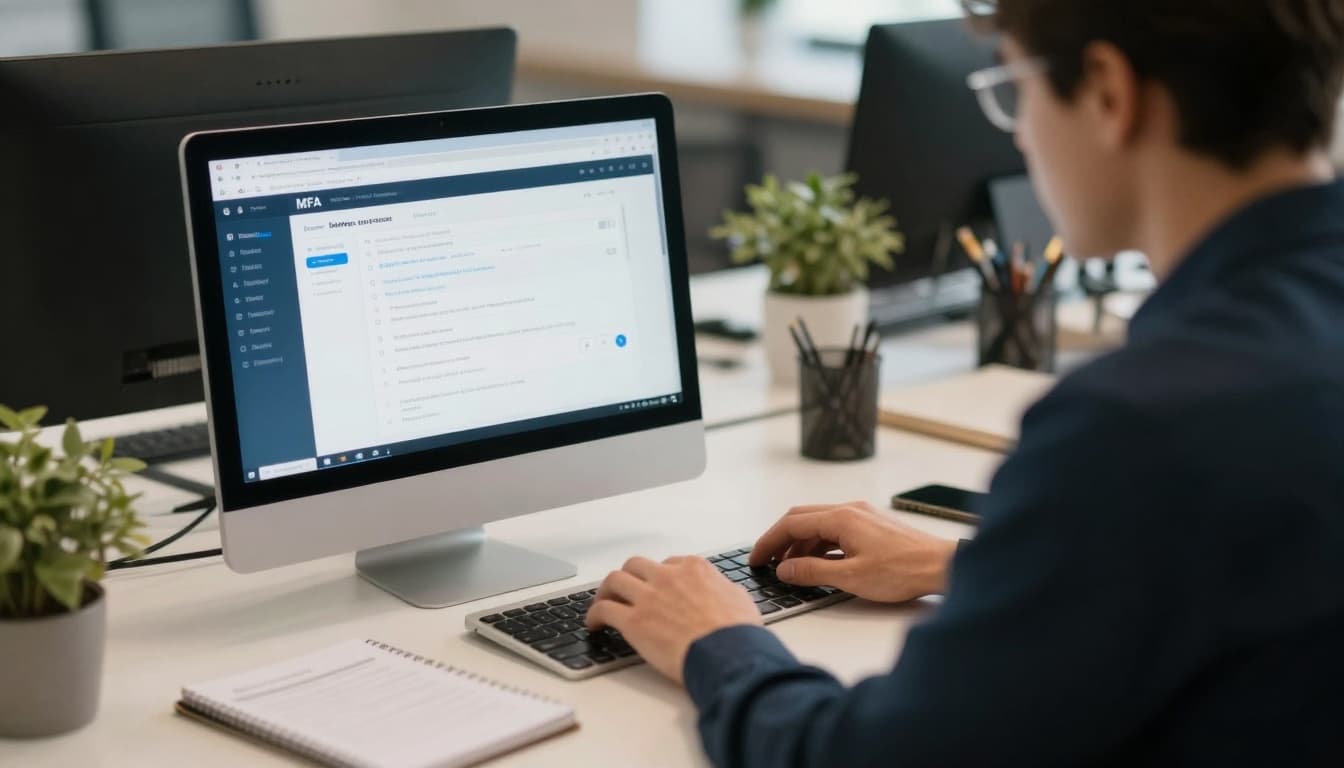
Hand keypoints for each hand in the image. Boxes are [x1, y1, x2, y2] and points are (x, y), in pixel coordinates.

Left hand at [586, 556, 761, 684]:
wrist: (728, 653)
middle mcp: (668, 576)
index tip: (656, 587)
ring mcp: (649, 596)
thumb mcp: (740, 599)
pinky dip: (594, 615)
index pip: (668, 564)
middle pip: (636, 566)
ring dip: (606, 591)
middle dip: (629, 577)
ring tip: (602, 603)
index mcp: (694, 568)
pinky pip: (604, 610)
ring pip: (614, 580)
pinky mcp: (634, 621)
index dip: (659, 577)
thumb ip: (724, 590)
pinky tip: (594, 624)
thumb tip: (722, 593)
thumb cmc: (738, 632)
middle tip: (625, 591)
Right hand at [749, 500, 958, 603]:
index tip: (757, 558)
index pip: (792, 524)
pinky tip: (818, 563)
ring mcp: (862, 516)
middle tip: (766, 560)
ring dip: (800, 544)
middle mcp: (850, 510)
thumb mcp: (851, 577)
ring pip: (819, 525)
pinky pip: (836, 530)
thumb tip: (785, 569)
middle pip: (802, 519)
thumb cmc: (904, 570)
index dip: (769, 542)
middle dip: (780, 540)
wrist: (942, 566)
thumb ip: (812, 572)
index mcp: (841, 517)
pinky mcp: (872, 526)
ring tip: (790, 568)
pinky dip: (820, 545)